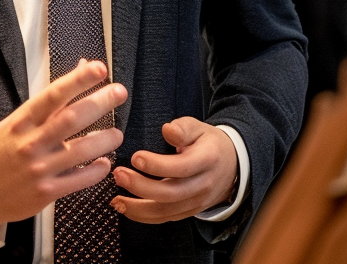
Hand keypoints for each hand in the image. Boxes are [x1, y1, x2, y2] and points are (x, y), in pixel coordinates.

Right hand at [0, 59, 126, 228]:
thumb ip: (47, 102)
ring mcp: (38, 169)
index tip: (98, 68)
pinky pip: (77, 181)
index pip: (54, 94)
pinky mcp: (45, 193)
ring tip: (117, 133)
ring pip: (80, 151)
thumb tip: (77, 70)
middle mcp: (31, 142)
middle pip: (71, 118)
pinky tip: (104, 163)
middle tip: (119, 92)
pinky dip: (95, 171)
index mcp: (21, 121)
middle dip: (99, 102)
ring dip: (104, 140)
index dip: (78, 79)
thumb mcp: (14, 122)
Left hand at [110, 117, 236, 223]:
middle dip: (140, 187)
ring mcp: (196, 202)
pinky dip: (143, 216)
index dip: (157, 165)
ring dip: (137, 207)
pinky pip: (165, 218)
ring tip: (115, 198)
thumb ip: (183, 128)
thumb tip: (167, 130)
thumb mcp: (199, 127)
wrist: (231, 166)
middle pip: (170, 193)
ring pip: (165, 211)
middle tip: (119, 174)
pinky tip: (125, 208)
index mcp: (206, 160)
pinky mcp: (188, 211)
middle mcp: (202, 185)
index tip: (135, 157)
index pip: (181, 167)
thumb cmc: (209, 143)